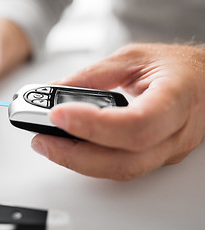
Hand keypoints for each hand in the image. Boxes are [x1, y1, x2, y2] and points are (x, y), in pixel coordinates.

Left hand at [31, 44, 204, 179]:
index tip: (57, 114)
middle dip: (74, 154)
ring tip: (47, 144)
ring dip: (77, 161)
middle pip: (124, 160)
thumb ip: (93, 75)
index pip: (134, 124)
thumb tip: (55, 90)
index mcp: (175, 99)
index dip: (93, 125)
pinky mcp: (155, 158)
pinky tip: (70, 148)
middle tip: (41, 139)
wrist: (203, 82)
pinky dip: (90, 160)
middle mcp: (174, 134)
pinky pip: (120, 167)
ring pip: (120, 170)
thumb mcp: (133, 58)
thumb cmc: (175, 68)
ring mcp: (166, 152)